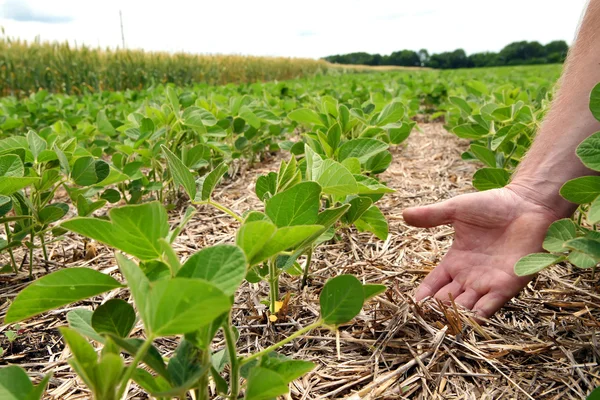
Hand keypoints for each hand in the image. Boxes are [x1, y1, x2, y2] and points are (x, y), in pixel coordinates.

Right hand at [403, 186, 559, 317]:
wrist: (528, 205)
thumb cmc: (493, 204)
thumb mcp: (456, 209)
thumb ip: (431, 216)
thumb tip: (403, 214)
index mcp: (455, 260)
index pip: (433, 284)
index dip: (423, 295)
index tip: (412, 304)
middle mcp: (469, 276)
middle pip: (448, 300)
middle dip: (437, 310)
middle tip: (425, 319)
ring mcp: (488, 282)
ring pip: (466, 307)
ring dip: (455, 316)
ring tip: (442, 324)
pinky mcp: (507, 285)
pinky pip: (490, 306)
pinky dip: (479, 316)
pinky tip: (467, 322)